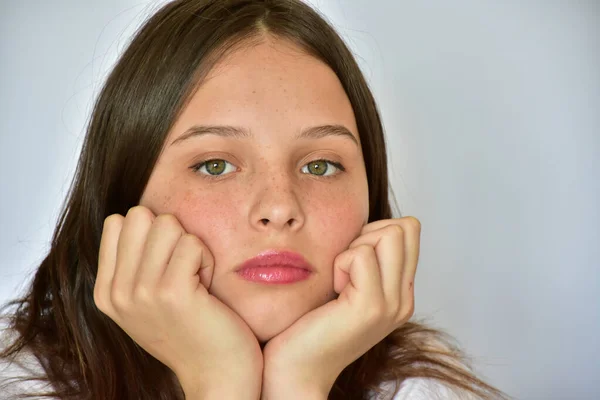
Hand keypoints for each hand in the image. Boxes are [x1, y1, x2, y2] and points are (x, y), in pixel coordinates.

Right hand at [94, 206, 261, 398]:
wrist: (215, 374)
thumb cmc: (190, 332)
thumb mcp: (145, 302)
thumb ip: (132, 265)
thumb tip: (138, 216)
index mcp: (106, 291)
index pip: (118, 222)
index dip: (151, 234)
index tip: (165, 266)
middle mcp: (118, 292)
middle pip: (141, 215)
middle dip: (170, 234)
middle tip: (182, 269)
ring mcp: (142, 292)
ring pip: (167, 223)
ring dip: (190, 246)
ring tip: (194, 279)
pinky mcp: (173, 292)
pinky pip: (193, 242)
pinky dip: (206, 259)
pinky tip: (205, 287)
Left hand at [261, 217, 420, 398]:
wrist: (297, 369)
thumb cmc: (310, 322)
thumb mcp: (346, 285)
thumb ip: (365, 260)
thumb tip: (367, 225)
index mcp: (400, 292)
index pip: (409, 230)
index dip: (375, 231)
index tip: (351, 258)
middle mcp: (403, 299)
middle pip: (404, 227)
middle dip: (368, 233)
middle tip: (345, 266)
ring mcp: (391, 304)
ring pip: (389, 234)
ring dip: (354, 247)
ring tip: (340, 279)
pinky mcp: (371, 307)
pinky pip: (360, 255)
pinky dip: (340, 264)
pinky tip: (333, 291)